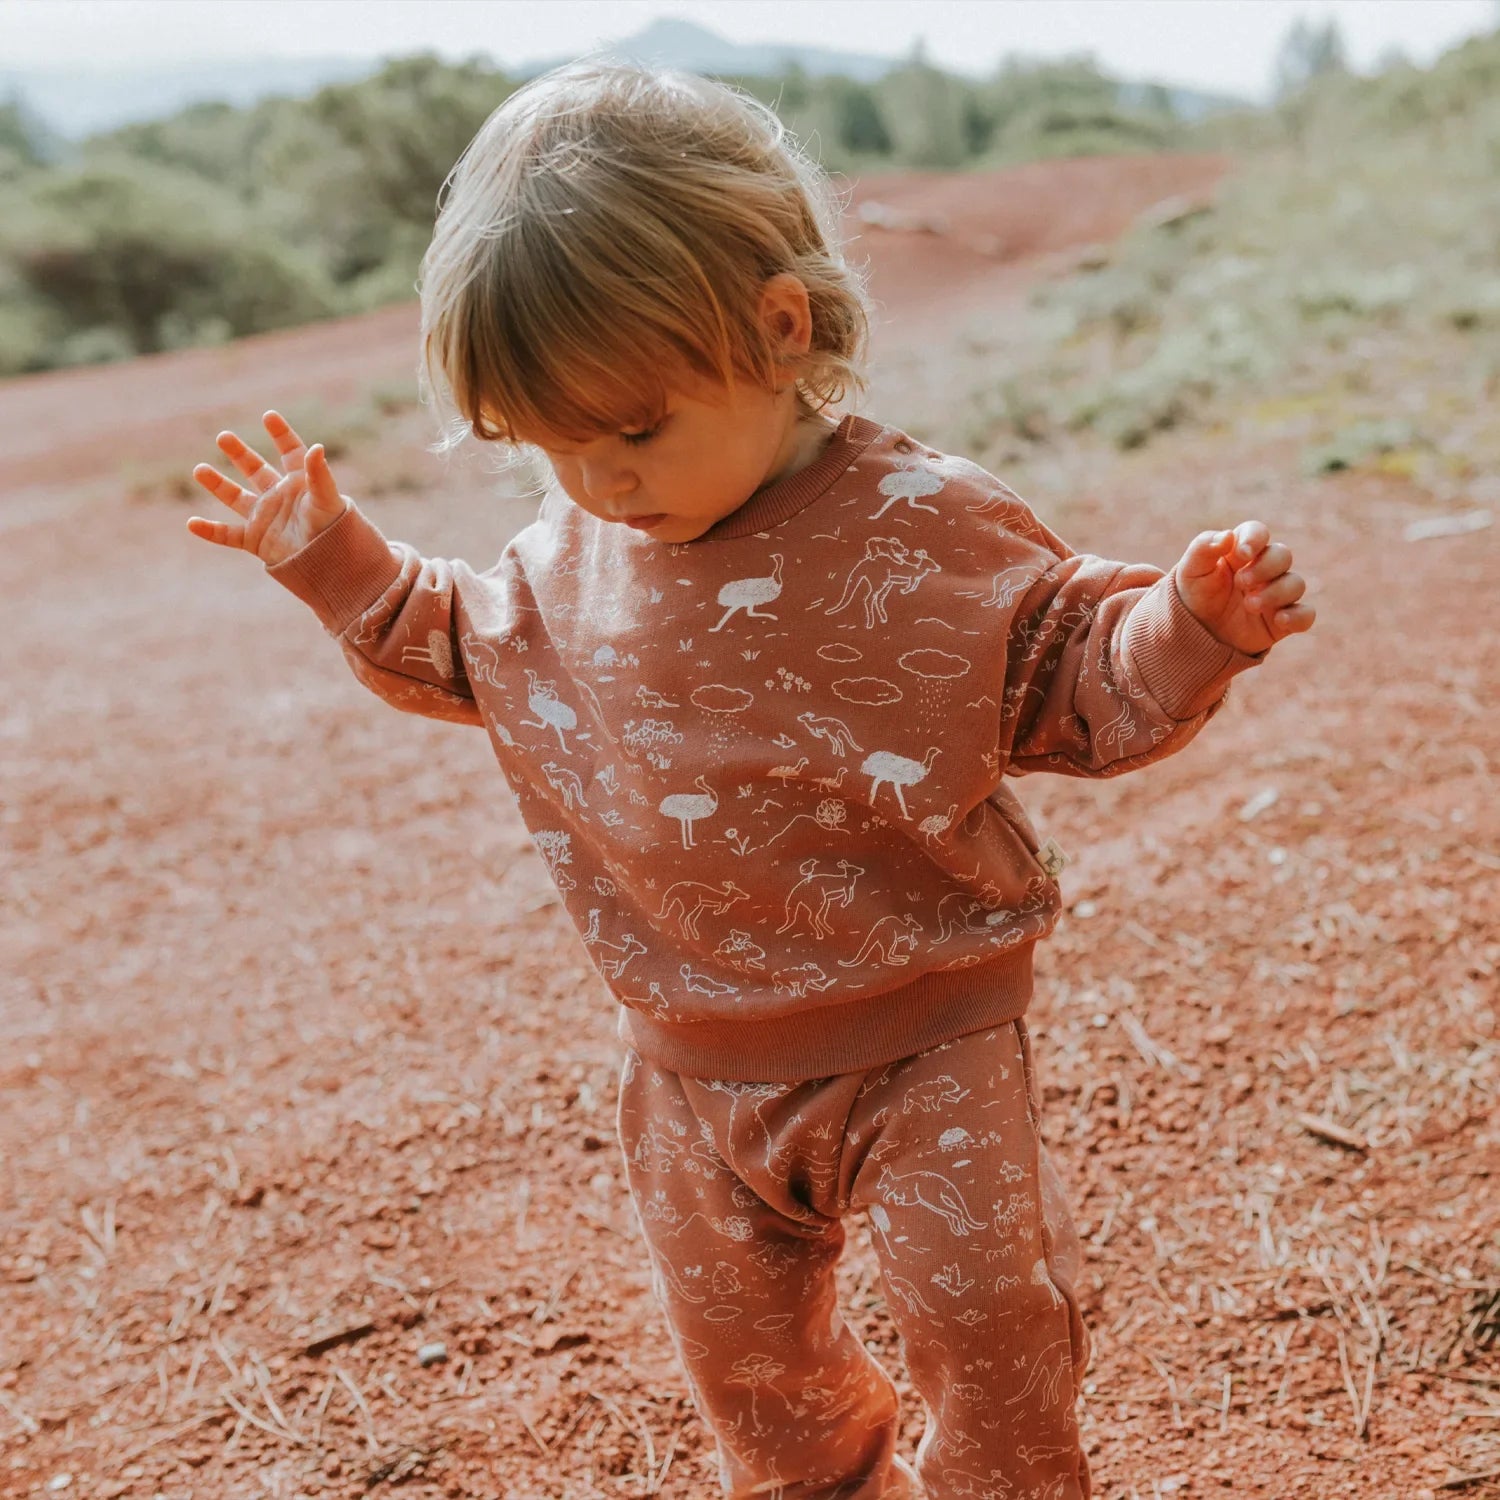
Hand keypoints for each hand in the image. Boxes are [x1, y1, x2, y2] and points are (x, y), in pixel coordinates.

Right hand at [187, 411, 346, 566]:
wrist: (331, 565)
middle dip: (239, 453)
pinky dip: (210, 531)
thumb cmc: (334, 530)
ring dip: (217, 484)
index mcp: (299, 483)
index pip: (290, 452)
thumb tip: (316, 447)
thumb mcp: (327, 500)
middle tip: (223, 436)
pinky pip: (228, 535)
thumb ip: (320, 475)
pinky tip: (192, 524)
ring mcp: (265, 517)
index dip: (281, 434)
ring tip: (199, 469)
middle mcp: (279, 496)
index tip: (269, 416)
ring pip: (235, 498)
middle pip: (255, 469)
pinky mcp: (256, 540)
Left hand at [1175, 520, 1314, 655]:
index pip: (1257, 532)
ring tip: (1249, 605)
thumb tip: (1227, 536)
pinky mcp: (1282, 620)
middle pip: (1282, 555)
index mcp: (1240, 552)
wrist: (1194, 634)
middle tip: (1241, 582)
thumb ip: (1203, 548)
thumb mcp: (1190, 571)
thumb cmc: (1194, 596)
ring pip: (1296, 583)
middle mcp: (1263, 569)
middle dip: (1265, 567)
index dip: (1255, 538)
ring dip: (1276, 592)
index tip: (1242, 554)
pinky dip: (1298, 616)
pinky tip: (1280, 620)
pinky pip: (1305, 615)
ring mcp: (1275, 594)